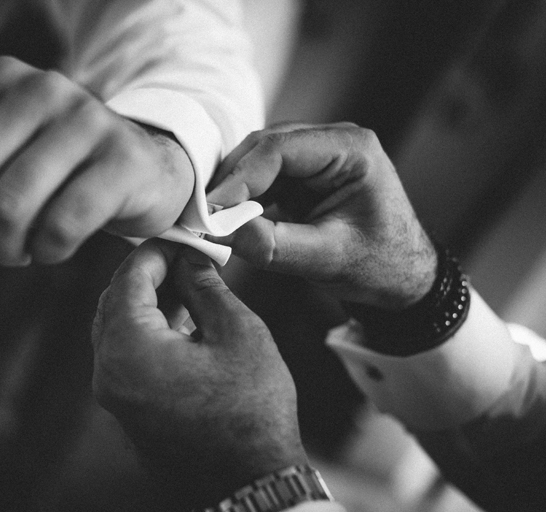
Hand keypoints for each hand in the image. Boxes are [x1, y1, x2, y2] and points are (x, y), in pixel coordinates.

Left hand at [0, 56, 193, 265]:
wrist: (140, 169)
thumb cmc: (53, 169)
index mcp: (0, 80)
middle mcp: (44, 88)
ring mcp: (88, 121)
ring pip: (11, 206)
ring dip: (2, 248)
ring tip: (11, 252)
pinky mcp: (122, 161)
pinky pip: (62, 224)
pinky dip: (45, 251)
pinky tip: (48, 250)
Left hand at [92, 239, 306, 506]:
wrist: (249, 483)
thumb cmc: (251, 410)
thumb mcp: (237, 333)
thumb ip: (205, 287)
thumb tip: (190, 259)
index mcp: (129, 349)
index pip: (128, 279)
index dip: (156, 251)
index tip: (182, 238)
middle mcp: (109, 372)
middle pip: (115, 302)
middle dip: (148, 274)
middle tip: (187, 258)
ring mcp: (114, 394)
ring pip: (118, 328)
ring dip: (148, 302)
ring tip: (190, 284)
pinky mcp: (127, 409)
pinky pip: (126, 356)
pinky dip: (147, 331)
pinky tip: (182, 320)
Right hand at [207, 123, 436, 310]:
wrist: (403, 277)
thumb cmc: (380, 266)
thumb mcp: (326, 259)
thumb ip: (271, 245)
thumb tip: (218, 233)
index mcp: (352, 149)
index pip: (279, 149)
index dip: (239, 178)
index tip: (209, 211)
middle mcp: (334, 140)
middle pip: (264, 146)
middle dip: (231, 181)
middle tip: (201, 215)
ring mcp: (318, 154)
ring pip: (258, 159)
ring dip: (234, 188)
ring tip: (211, 219)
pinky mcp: (304, 173)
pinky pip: (263, 176)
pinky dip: (243, 196)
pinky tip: (229, 218)